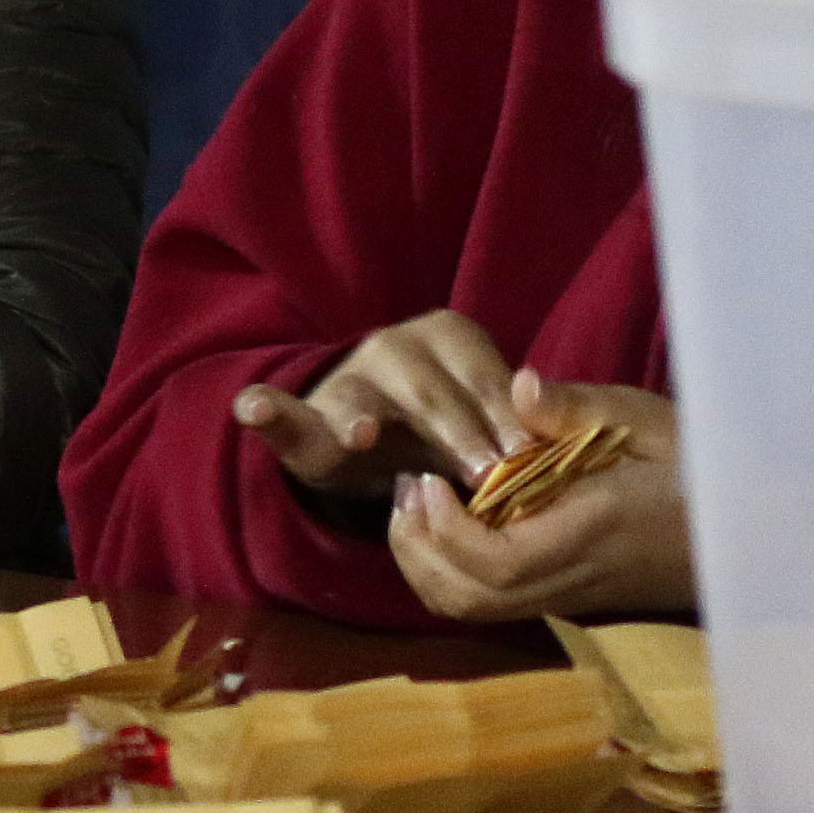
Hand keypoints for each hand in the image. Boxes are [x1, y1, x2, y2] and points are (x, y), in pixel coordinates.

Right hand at [234, 309, 525, 502]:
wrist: (384, 436)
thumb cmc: (452, 428)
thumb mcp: (491, 418)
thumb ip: (521, 424)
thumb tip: (561, 437)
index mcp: (450, 338)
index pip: (483, 376)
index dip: (504, 416)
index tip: (527, 455)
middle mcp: (395, 348)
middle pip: (427, 392)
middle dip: (455, 432)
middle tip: (482, 473)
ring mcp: (346, 381)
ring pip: (357, 399)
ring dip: (356, 418)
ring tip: (361, 435)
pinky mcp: (306, 417)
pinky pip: (284, 414)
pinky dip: (268, 411)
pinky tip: (252, 409)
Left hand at [387, 373, 696, 621]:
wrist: (754, 532)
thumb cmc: (703, 467)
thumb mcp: (651, 421)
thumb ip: (581, 409)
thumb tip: (518, 385)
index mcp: (592, 533)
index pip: (498, 562)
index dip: (446, 532)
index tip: (425, 478)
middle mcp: (572, 577)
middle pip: (468, 599)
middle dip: (418, 550)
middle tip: (406, 485)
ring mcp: (566, 596)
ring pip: (472, 609)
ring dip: (427, 564)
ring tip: (418, 503)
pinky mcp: (564, 599)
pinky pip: (489, 602)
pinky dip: (450, 571)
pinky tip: (452, 520)